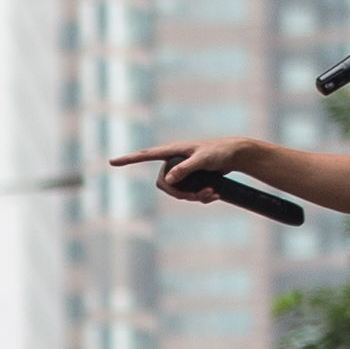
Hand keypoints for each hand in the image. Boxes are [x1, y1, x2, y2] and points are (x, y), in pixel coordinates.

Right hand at [108, 136, 259, 206]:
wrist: (237, 155)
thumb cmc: (221, 151)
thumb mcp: (204, 159)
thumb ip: (185, 168)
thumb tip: (167, 180)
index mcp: (173, 151)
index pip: (146, 155)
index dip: (129, 160)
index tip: (112, 162)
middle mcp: (175, 160)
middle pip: (164, 184)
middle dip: (179, 195)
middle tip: (197, 197)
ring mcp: (183, 170)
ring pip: (177, 192)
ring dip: (193, 197)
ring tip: (211, 194)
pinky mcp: (192, 178)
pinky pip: (188, 193)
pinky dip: (199, 197)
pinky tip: (214, 195)